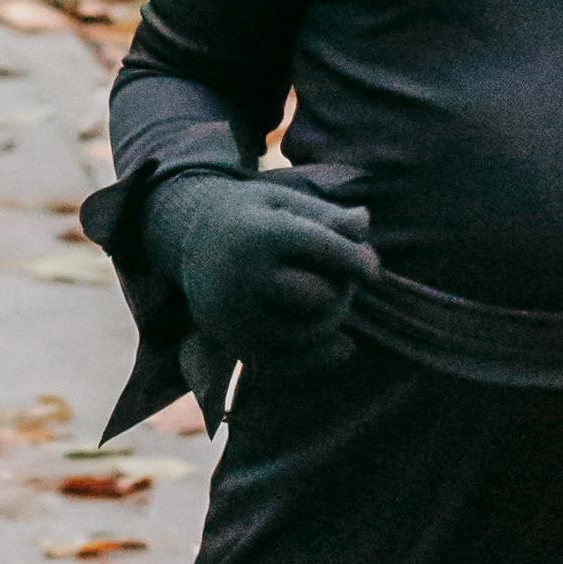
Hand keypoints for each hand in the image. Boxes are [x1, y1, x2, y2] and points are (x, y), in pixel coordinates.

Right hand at [148, 164, 375, 352]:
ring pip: (310, 332)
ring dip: (332, 319)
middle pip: (321, 297)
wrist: (189, 240)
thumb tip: (364, 224)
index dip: (358, 260)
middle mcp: (245, 276)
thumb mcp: (284, 201)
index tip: (373, 270)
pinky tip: (342, 346)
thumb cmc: (250, 216)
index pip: (324, 249)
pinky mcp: (235, 342)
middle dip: (342, 289)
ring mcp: (237, 315)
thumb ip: (326, 215)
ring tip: (327, 299)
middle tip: (339, 279)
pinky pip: (289, 362)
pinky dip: (320, 355)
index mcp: (261, 233)